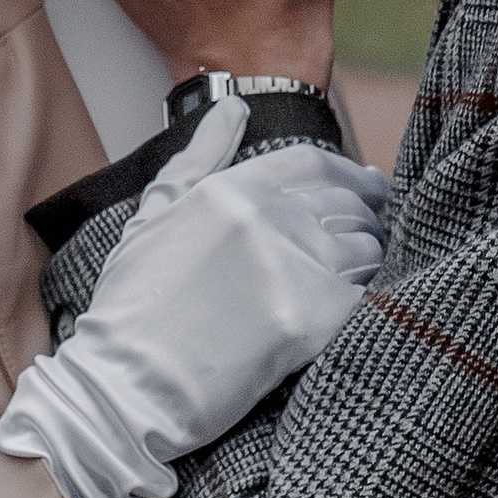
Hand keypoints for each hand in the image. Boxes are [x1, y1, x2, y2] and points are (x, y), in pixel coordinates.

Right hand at [0, 102, 389, 497]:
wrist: (125, 390)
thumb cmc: (133, 309)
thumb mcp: (153, 218)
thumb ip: (198, 158)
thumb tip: (232, 107)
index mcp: (233, 190)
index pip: (316, 164)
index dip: (350, 174)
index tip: (369, 187)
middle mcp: (270, 219)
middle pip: (350, 203)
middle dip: (367, 216)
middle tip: (372, 233)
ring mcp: (294, 268)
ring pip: (367, 249)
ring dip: (371, 259)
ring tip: (361, 275)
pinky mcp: (313, 320)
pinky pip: (369, 296)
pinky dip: (370, 299)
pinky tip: (355, 310)